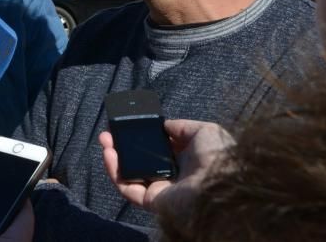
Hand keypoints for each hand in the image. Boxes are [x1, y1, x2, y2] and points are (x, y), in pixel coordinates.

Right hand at [100, 119, 233, 217]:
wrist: (221, 186)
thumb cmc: (217, 157)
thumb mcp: (204, 131)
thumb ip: (181, 126)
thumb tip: (163, 125)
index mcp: (184, 160)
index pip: (156, 149)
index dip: (141, 137)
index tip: (128, 126)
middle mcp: (170, 175)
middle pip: (139, 161)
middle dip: (122, 146)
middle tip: (109, 133)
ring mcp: (159, 189)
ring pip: (129, 175)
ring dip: (114, 158)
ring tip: (104, 141)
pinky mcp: (150, 201)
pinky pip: (127, 188)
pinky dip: (115, 172)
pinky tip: (109, 154)